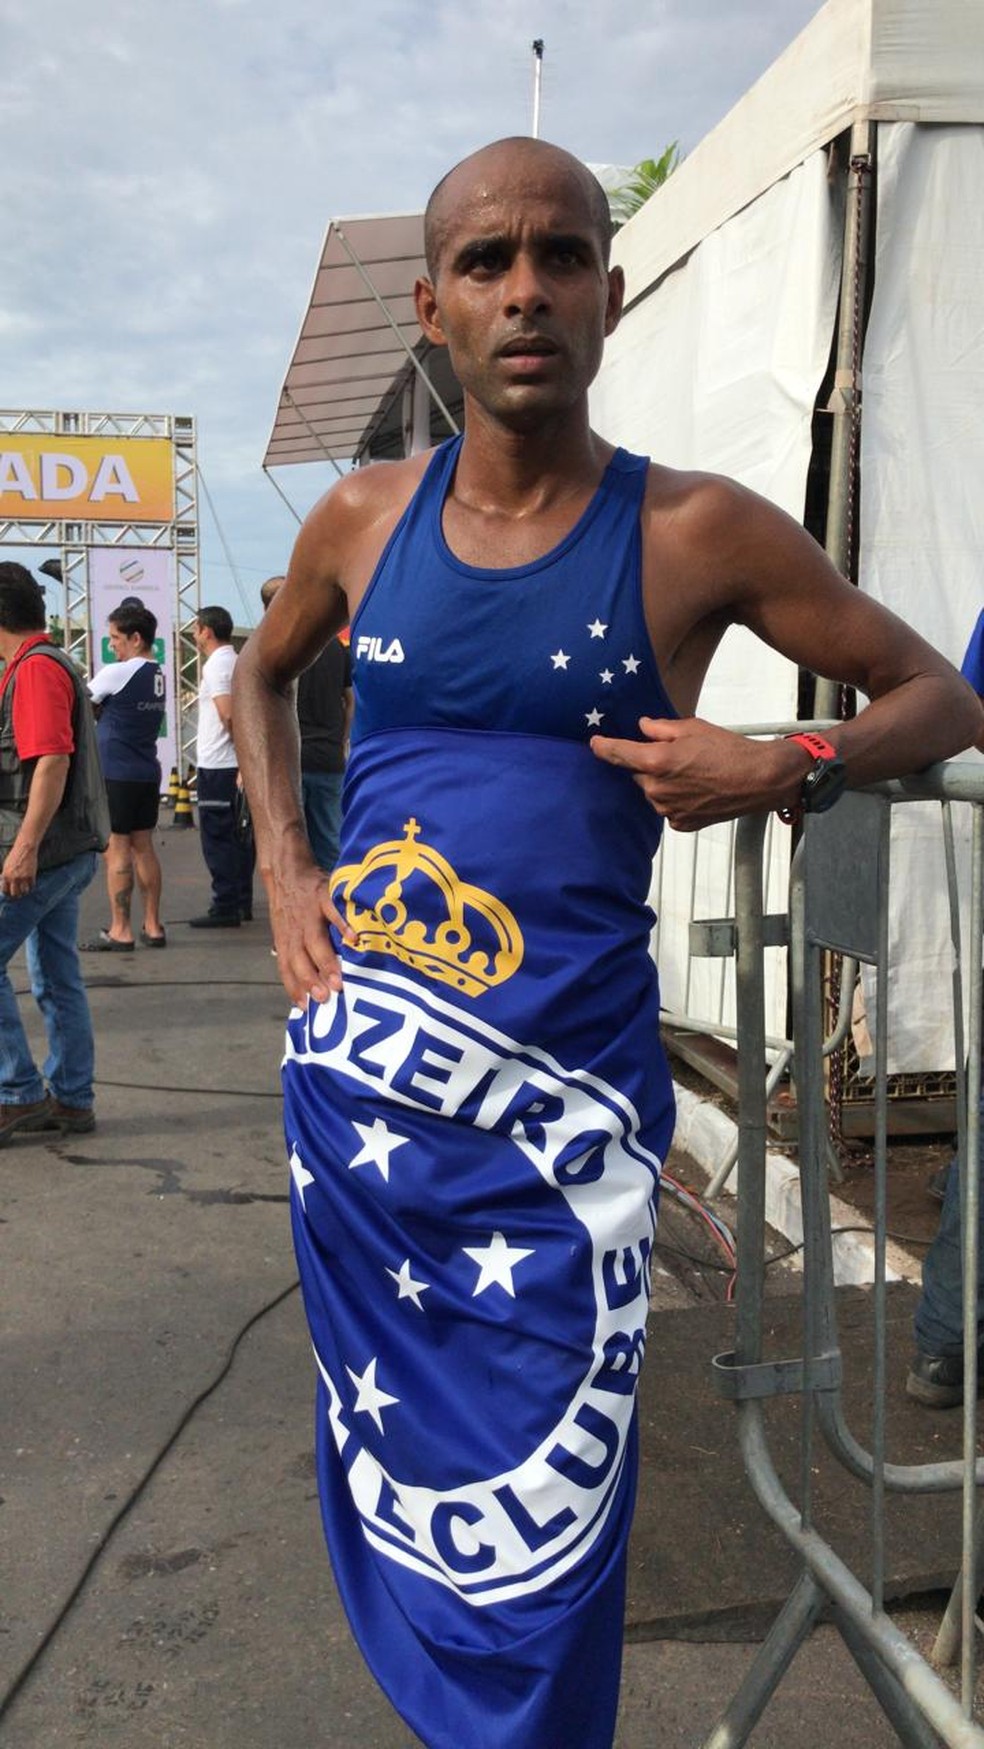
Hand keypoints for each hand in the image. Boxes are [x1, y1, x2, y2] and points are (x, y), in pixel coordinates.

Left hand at [1, 838, 38, 897]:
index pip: (5, 891)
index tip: (10, 893)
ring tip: (25, 889)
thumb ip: (5, 875)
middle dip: (17, 895)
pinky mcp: (32, 876)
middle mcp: (14, 878)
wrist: (25, 849)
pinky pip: (32, 886)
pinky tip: (30, 883)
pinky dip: (31, 886)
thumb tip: (4, 883)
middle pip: (15, 894)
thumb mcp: (6, 866)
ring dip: (25, 891)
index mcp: (6, 876)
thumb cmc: (14, 856)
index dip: (7, 893)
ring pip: (24, 891)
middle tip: (19, 893)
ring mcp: (23, 878)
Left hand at [267, 851, 357, 1006]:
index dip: (294, 988)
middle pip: (300, 959)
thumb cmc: (290, 906)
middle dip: (311, 980)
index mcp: (285, 940)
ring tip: (339, 980)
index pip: (287, 969)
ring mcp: (309, 913)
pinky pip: (333, 912)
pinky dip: (343, 925)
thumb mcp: (285, 930)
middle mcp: (295, 930)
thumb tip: (305, 983)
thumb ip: (295, 953)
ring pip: (315, 941)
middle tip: (326, 998)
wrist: (285, 869)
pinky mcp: (322, 897)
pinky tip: (354, 939)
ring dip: (325, 962)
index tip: (305, 1008)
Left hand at [590, 716, 791, 830]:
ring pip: (653, 793)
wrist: (760, 779)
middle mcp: (656, 790)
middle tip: (678, 756)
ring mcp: (668, 810)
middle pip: (638, 774)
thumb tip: (643, 727)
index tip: (594, 743)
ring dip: (663, 783)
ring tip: (694, 773)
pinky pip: (669, 809)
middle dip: (650, 765)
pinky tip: (698, 790)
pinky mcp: (681, 824)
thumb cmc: (729, 750)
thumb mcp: (693, 728)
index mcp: (655, 761)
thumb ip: (660, 728)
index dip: (603, 747)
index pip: (617, 754)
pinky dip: (676, 799)